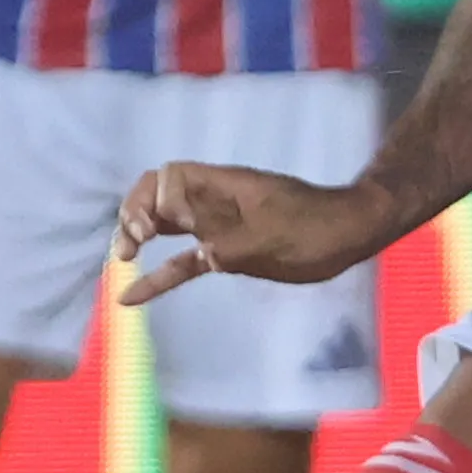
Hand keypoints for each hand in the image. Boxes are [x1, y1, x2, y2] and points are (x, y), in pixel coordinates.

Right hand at [116, 163, 394, 304]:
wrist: (351, 234)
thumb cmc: (314, 230)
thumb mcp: (269, 235)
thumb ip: (224, 236)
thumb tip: (184, 236)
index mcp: (223, 186)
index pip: (168, 177)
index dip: (148, 198)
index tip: (148, 229)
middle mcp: (215, 202)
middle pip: (159, 198)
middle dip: (134, 216)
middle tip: (128, 248)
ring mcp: (219, 227)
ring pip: (168, 227)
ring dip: (141, 240)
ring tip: (121, 261)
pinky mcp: (227, 252)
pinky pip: (185, 261)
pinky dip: (160, 276)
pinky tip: (132, 295)